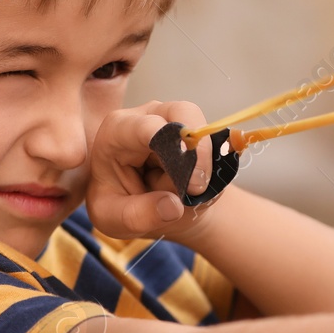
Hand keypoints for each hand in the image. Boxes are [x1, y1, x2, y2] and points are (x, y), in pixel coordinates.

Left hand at [85, 100, 217, 240]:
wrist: (149, 206)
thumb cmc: (119, 206)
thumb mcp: (114, 219)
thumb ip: (137, 215)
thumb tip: (173, 206)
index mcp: (118, 131)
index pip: (147, 126)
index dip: (175, 148)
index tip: (193, 184)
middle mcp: (148, 116)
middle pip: (185, 114)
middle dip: (197, 154)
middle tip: (197, 190)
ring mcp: (175, 119)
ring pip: (205, 132)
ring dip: (204, 166)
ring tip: (186, 192)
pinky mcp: (198, 130)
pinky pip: (219, 143)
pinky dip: (215, 169)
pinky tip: (199, 188)